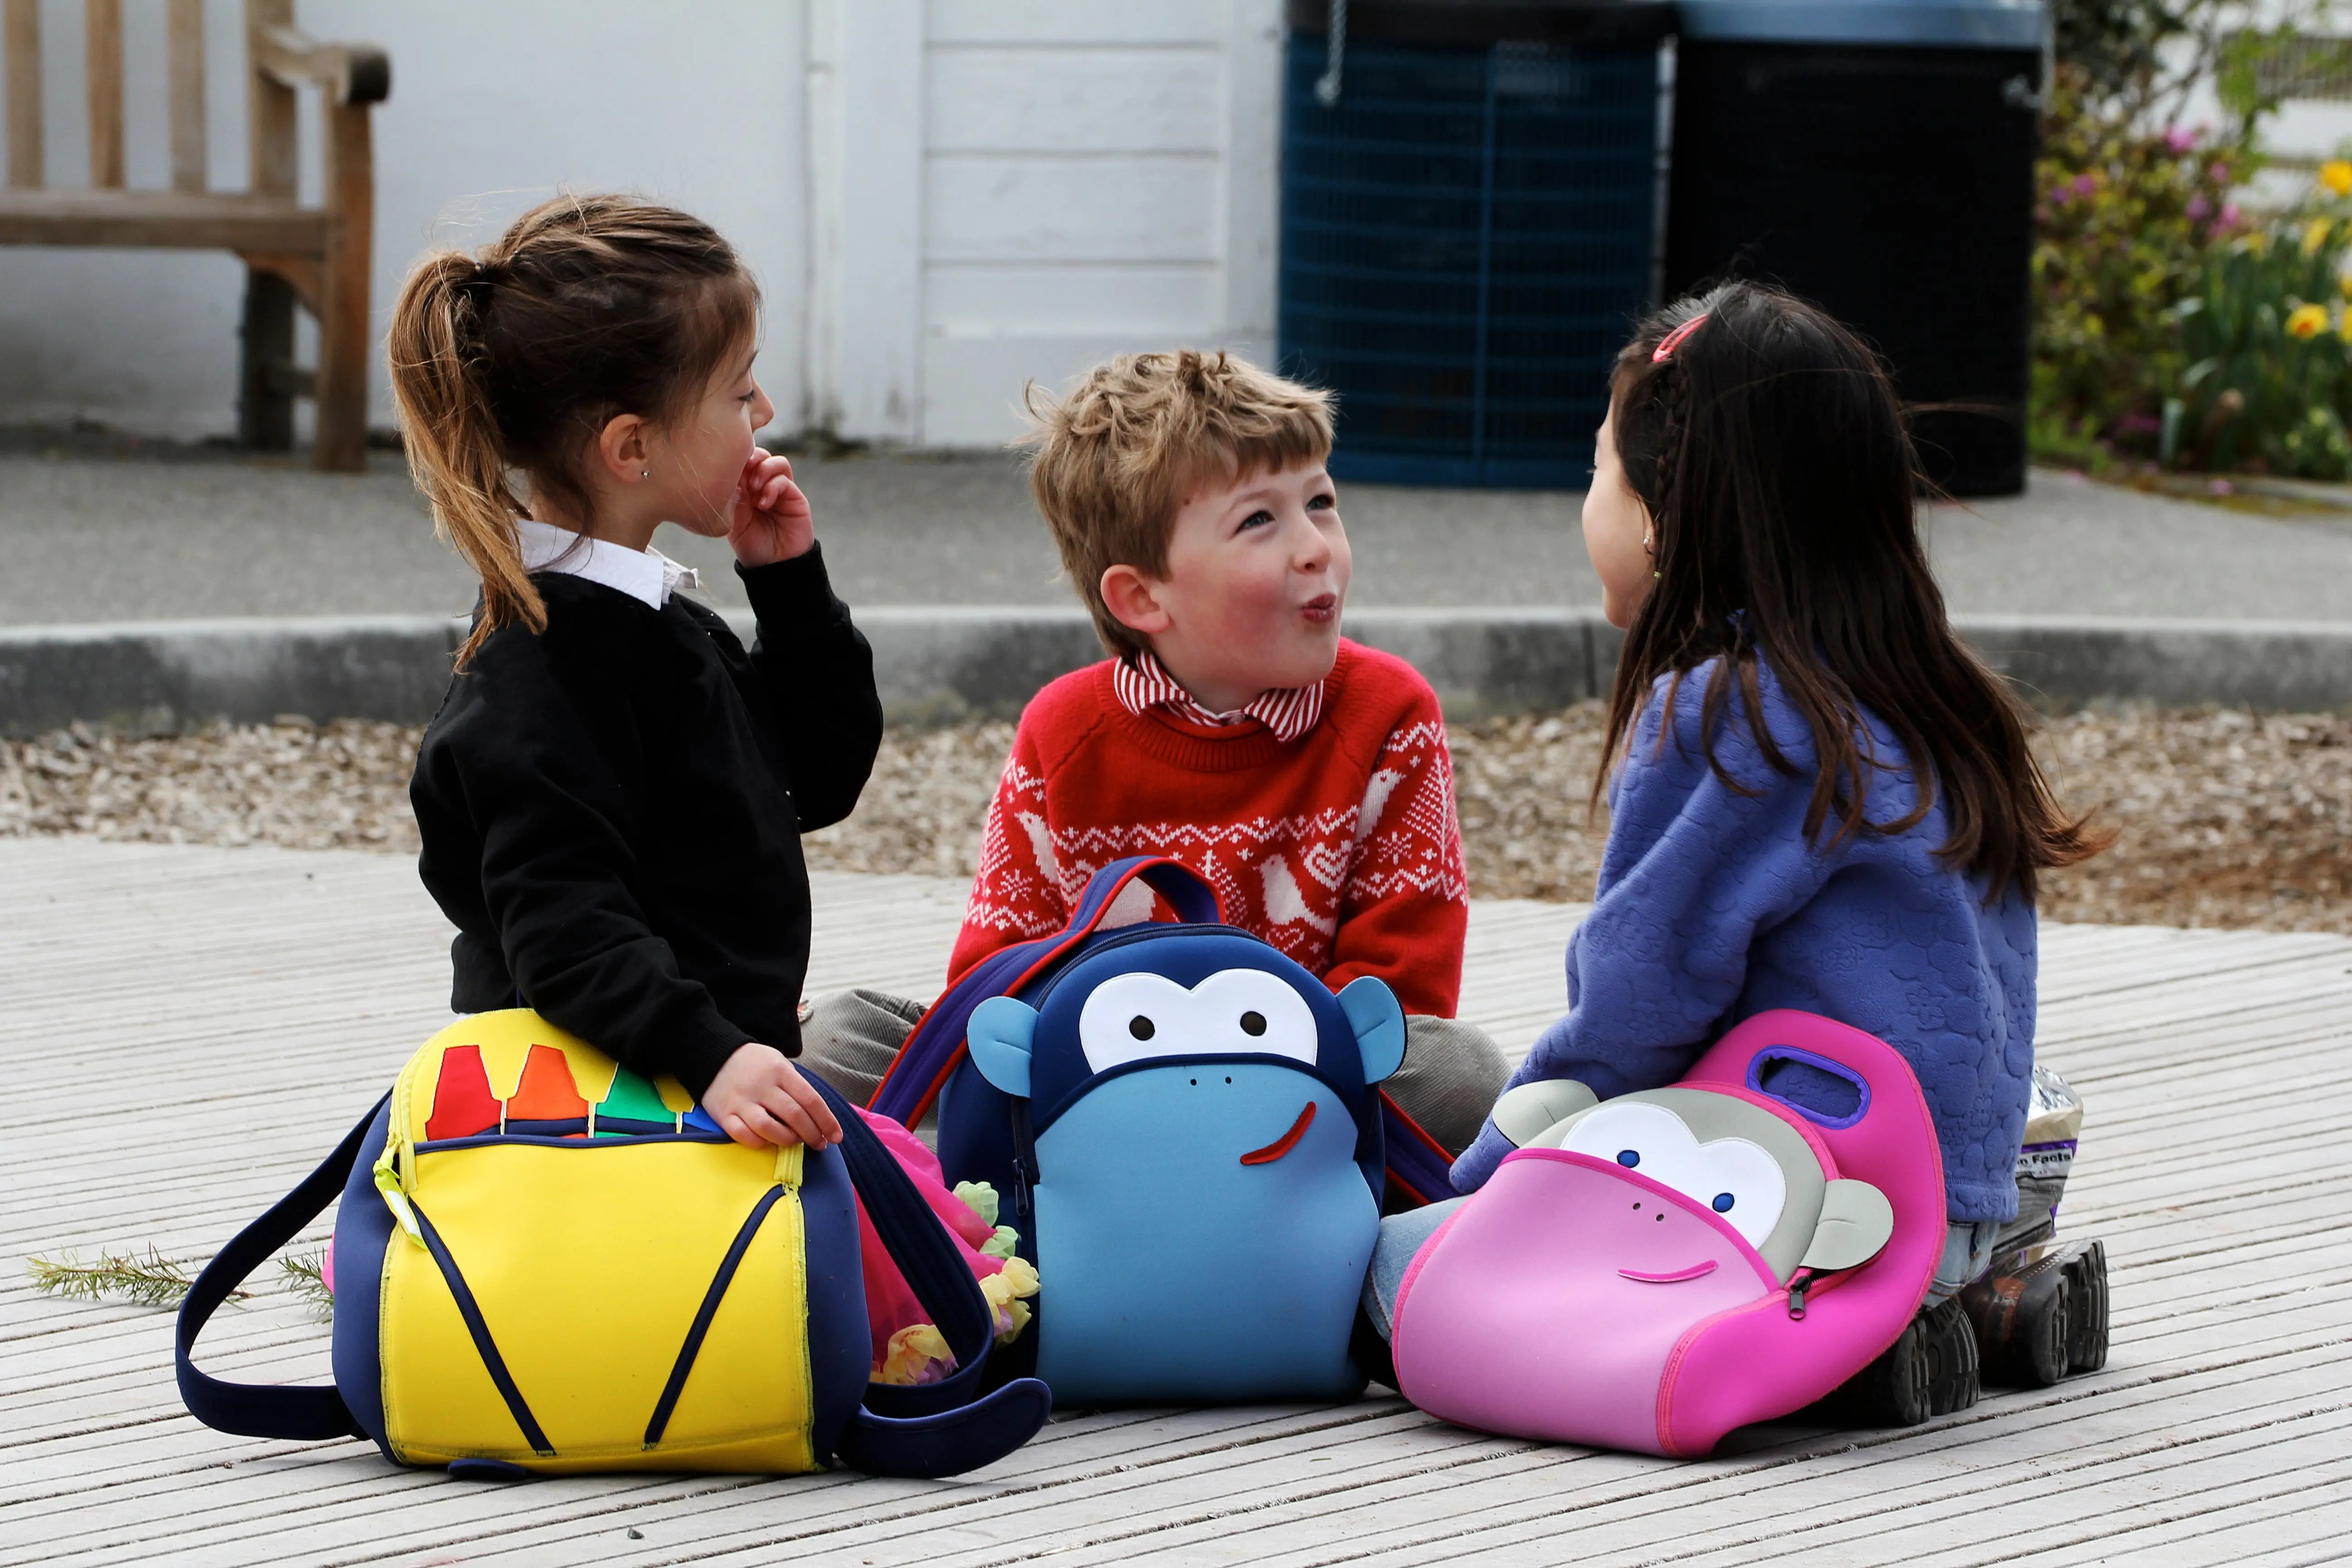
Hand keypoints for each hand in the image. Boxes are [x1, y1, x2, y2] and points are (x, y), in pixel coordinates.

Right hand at [703, 1042, 842, 1149]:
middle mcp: (762, 1086)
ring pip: (769, 1128)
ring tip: (795, 1142)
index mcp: (780, 1071)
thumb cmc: (755, 1063)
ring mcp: (741, 1101)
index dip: (826, 1121)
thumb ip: (796, 1087)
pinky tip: (768, 1142)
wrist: (714, 1056)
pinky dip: (759, 1143)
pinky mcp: (724, 1114)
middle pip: (794, 1115)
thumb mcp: (779, 1064)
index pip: (810, 1099)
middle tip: (820, 1144)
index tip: (836, 1136)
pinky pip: (743, 1135)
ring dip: (787, 1140)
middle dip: (812, 1134)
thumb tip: (817, 1117)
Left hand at [728, 452, 815, 567]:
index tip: (725, 467)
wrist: (774, 566)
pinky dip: (772, 487)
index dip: (735, 458)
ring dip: (763, 469)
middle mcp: (762, 486)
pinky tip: (763, 504)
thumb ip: (733, 498)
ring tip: (754, 489)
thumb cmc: (751, 546)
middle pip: (760, 455)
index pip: (742, 462)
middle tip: (741, 470)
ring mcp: (780, 491)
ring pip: (776, 462)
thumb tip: (732, 477)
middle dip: (750, 457)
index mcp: (745, 489)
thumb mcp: (734, 522)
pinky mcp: (795, 498)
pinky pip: (784, 480)